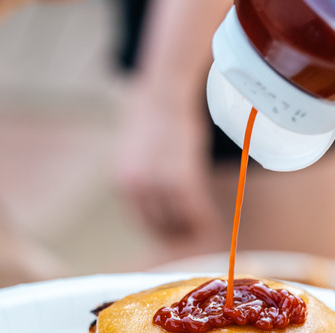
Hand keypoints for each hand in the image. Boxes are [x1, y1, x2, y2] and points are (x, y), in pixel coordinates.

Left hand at [111, 85, 222, 245]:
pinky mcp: (182, 178)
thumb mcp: (137, 151)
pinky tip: (210, 222)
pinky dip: (203, 219)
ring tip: (204, 230)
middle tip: (193, 238)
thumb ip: (143, 177)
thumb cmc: (155, 117)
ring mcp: (159, 184)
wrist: (164, 93)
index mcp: (124, 183)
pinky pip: (194, 210)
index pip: (143, 221)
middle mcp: (137, 188)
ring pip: (178, 222)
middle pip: (160, 227)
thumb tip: (154, 195)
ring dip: (192, 230)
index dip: (161, 232)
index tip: (175, 236)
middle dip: (177, 235)